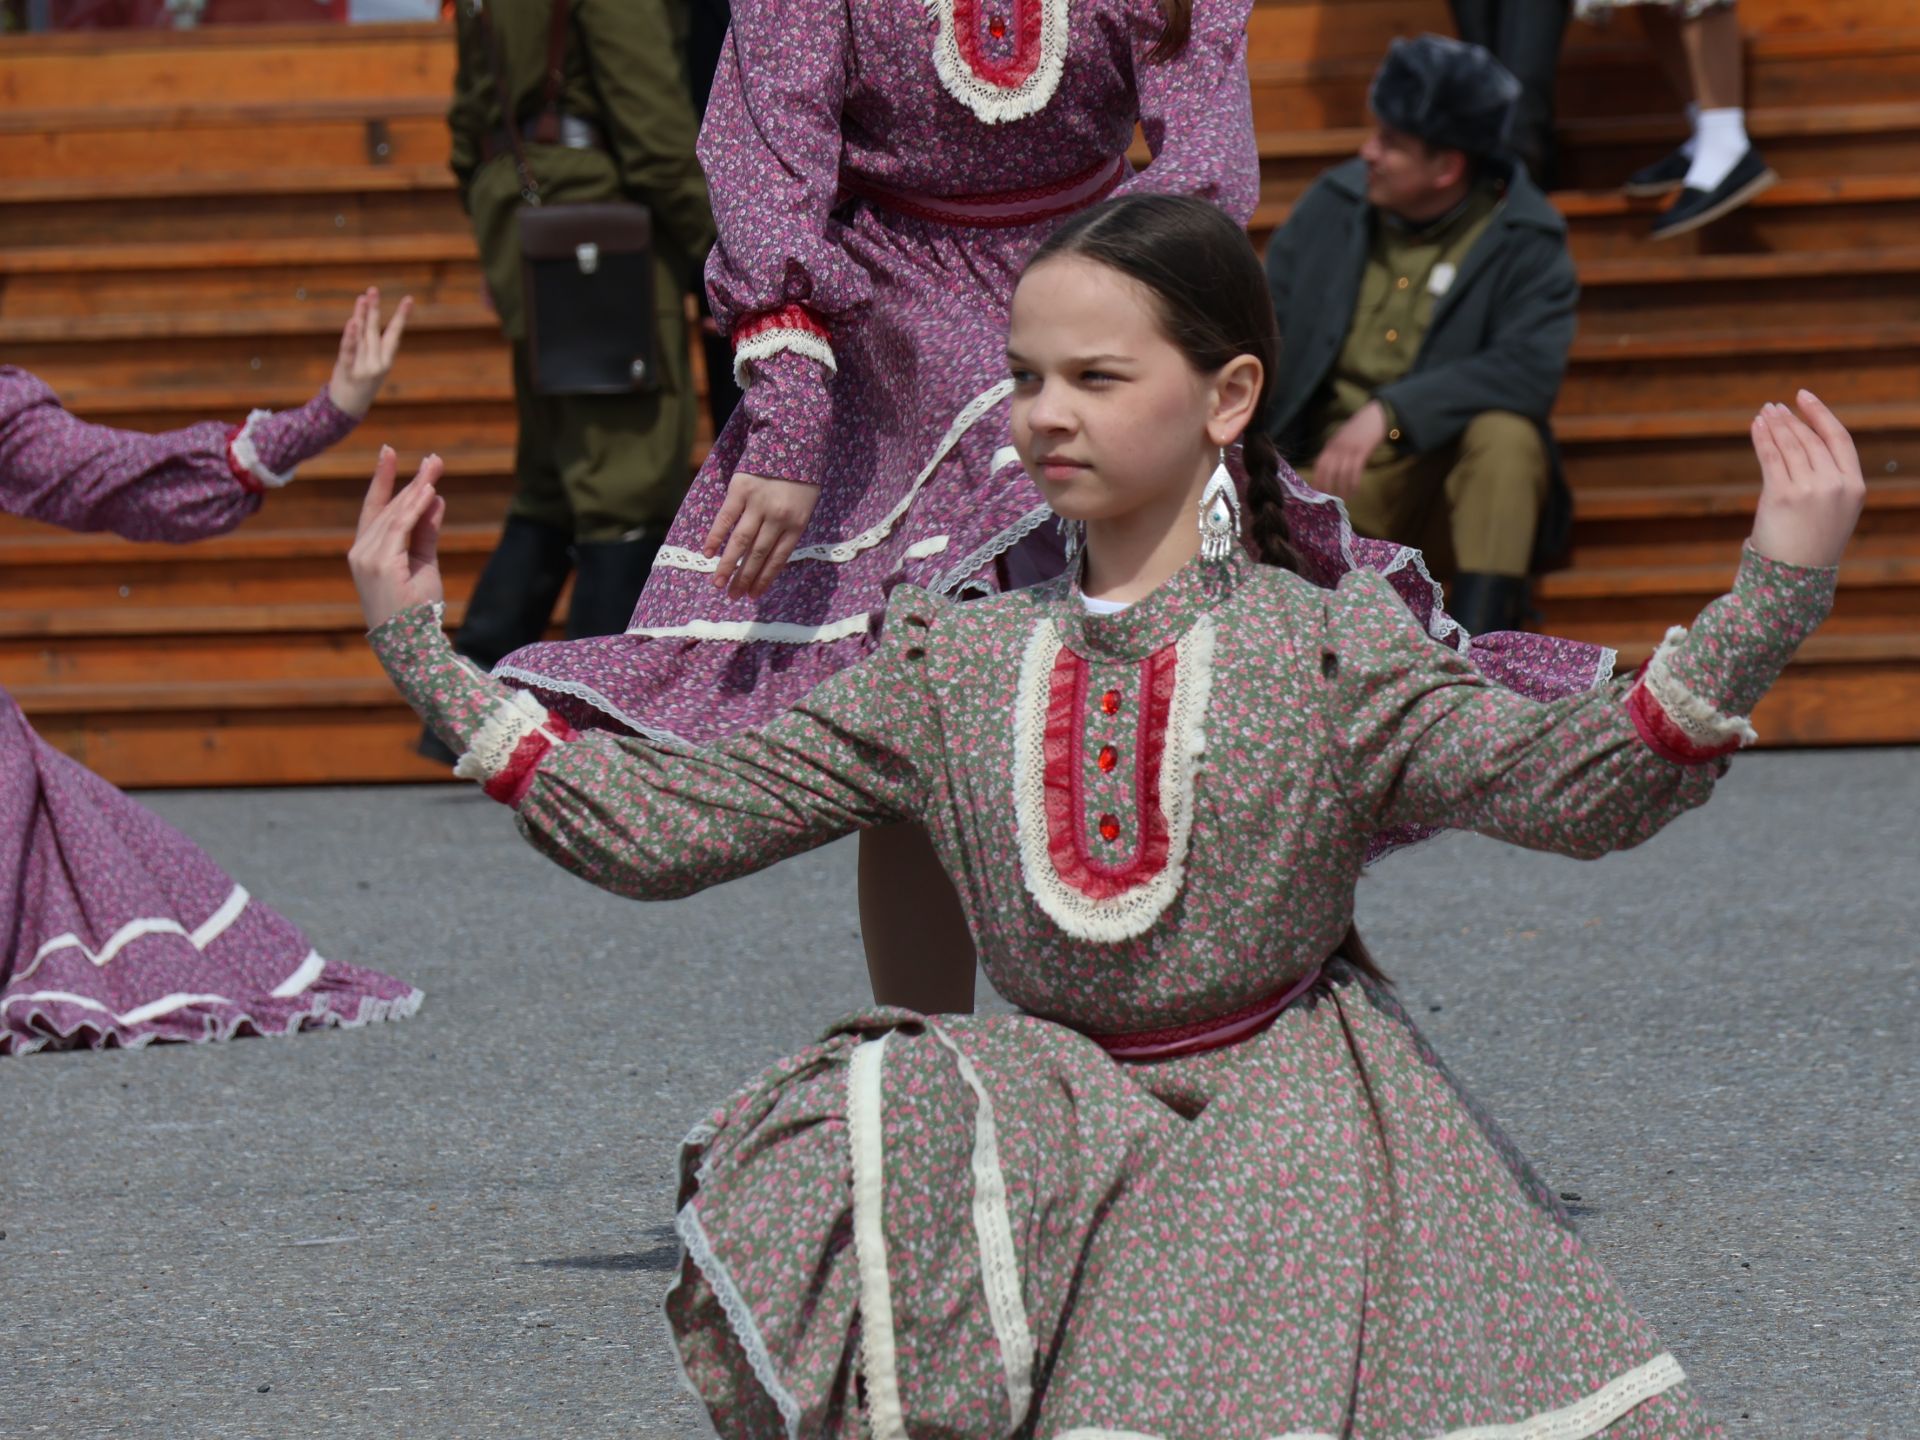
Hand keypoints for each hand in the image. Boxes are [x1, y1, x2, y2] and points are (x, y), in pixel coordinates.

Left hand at [328, 288, 413, 418]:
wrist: (347, 409)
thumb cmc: (359, 384)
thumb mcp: (369, 364)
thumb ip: (366, 343)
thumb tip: (360, 316)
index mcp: (386, 360)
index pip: (395, 333)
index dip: (401, 316)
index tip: (409, 299)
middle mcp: (377, 363)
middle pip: (375, 330)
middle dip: (374, 309)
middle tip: (373, 290)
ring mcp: (363, 368)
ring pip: (361, 336)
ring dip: (361, 315)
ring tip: (363, 298)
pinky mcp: (348, 371)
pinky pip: (349, 351)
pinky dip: (350, 337)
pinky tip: (352, 323)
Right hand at [350, 446, 446, 629]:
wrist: (413, 645)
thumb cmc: (417, 610)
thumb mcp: (424, 563)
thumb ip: (425, 532)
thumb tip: (434, 499)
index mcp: (367, 553)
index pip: (375, 509)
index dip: (382, 480)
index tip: (388, 452)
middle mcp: (361, 553)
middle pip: (388, 508)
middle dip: (412, 481)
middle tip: (434, 459)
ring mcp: (367, 558)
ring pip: (395, 514)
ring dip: (417, 489)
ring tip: (435, 467)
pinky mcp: (379, 564)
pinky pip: (400, 528)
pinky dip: (414, 508)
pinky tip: (428, 490)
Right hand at [702, 471, 819, 597]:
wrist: (792, 440)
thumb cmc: (800, 477)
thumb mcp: (806, 505)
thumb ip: (790, 528)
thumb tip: (769, 557)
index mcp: (797, 523)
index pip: (778, 559)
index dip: (764, 579)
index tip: (753, 595)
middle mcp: (777, 517)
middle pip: (758, 554)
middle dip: (744, 578)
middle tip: (733, 596)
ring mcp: (758, 504)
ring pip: (741, 541)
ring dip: (728, 565)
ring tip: (718, 583)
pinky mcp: (741, 490)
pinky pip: (725, 518)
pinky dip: (715, 537)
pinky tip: (707, 553)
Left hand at [1310, 401, 1388, 498]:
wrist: (1375, 416)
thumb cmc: (1358, 428)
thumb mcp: (1341, 438)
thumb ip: (1334, 450)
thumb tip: (1327, 468)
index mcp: (1331, 445)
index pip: (1319, 464)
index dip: (1317, 478)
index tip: (1315, 491)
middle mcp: (1337, 448)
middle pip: (1328, 471)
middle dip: (1327, 486)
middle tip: (1328, 500)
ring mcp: (1349, 450)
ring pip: (1341, 473)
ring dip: (1342, 488)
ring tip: (1343, 499)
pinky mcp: (1362, 452)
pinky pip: (1355, 471)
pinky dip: (1354, 483)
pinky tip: (1354, 491)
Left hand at [1748, 391, 1864, 569]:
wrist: (1794, 577)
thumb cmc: (1812, 541)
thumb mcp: (1835, 508)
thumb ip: (1829, 477)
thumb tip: (1801, 440)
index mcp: (1854, 486)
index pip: (1839, 438)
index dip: (1821, 414)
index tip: (1804, 397)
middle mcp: (1834, 485)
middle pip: (1810, 439)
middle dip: (1791, 419)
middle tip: (1775, 406)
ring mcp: (1808, 490)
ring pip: (1790, 446)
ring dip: (1775, 425)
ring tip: (1765, 412)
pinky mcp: (1781, 496)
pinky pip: (1770, 458)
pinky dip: (1762, 439)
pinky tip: (1756, 426)